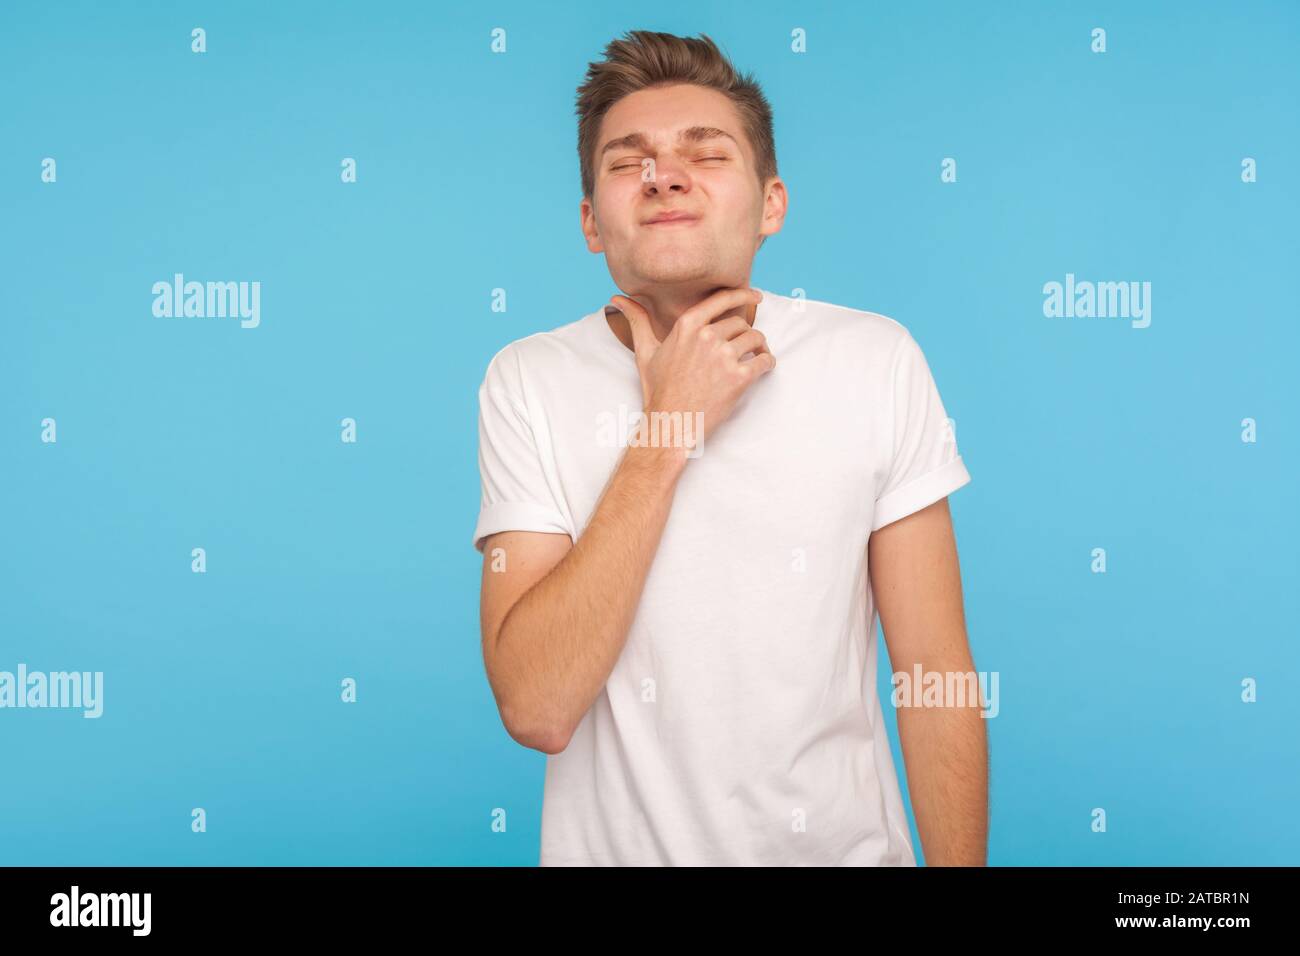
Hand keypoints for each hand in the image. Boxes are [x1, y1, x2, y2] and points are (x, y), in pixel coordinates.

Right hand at [608, 287, 774, 449]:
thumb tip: (617, 299)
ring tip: (756, 356)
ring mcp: (723, 357)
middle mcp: (706, 337)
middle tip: (746, 346)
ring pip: (756, 339)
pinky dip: (768, 363)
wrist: (671, 424)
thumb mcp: (645, 352)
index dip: (742, 294)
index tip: (754, 295)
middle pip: (741, 322)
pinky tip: (763, 368)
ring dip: (760, 347)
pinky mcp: (739, 377)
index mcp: (686, 326)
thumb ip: (637, 321)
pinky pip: (765, 360)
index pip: (721, 300)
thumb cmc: (658, 389)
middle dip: (746, 333)